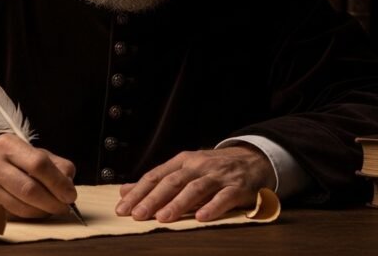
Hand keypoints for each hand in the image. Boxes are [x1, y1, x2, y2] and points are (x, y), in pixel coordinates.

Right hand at [0, 134, 76, 218]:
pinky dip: (27, 216)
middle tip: (64, 207)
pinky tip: (33, 211)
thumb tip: (68, 185)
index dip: (58, 182)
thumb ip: (55, 165)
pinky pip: (11, 215)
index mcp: (8, 144)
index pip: (39, 164)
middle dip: (52, 202)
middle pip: (30, 189)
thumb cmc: (9, 161)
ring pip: (20, 207)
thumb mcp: (30, 153)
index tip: (70, 195)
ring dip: (41, 212)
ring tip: (50, 209)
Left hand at [115, 145, 275, 222]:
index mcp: (183, 161)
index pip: (156, 176)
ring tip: (163, 217)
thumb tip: (124, 190)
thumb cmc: (214, 168)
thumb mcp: (185, 168)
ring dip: (178, 204)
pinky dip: (212, 207)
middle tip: (138, 214)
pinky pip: (224, 197)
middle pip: (172, 182)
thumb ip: (156, 181)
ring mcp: (218, 176)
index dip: (138, 192)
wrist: (254, 159)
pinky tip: (201, 218)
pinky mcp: (238, 187)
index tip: (123, 208)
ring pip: (195, 189)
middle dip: (153, 199)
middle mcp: (198, 166)